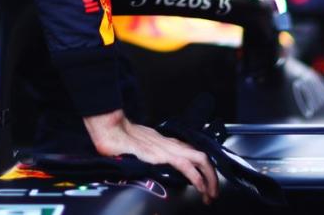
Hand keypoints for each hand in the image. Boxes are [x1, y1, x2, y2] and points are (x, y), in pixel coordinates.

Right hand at [83, 109, 218, 202]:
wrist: (110, 128)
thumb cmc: (118, 139)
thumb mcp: (136, 151)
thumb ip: (145, 159)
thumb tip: (146, 170)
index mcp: (165, 143)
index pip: (190, 153)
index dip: (200, 168)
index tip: (204, 182)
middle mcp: (170, 144)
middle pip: (200, 156)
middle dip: (212, 175)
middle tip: (213, 192)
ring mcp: (168, 148)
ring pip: (199, 159)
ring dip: (209, 178)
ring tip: (211, 194)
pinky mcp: (162, 154)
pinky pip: (185, 165)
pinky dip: (196, 177)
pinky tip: (200, 187)